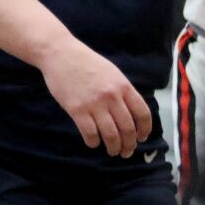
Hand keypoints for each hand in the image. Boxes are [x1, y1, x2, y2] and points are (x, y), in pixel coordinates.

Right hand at [40, 37, 152, 157]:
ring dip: (114, 148)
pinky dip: (93, 143)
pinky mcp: (76, 110)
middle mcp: (111, 96)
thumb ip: (122, 91)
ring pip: (111, 135)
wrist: (60, 53)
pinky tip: (93, 142)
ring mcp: (94, 104)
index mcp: (123, 86)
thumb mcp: (112, 72)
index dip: (144, 130)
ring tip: (112, 151)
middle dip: (129, 145)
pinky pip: (90, 134)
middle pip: (128, 129)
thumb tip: (132, 114)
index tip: (141, 138)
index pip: (142, 114)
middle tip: (126, 151)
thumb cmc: (86, 62)